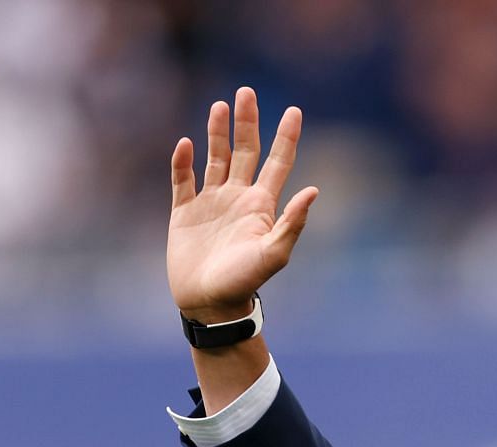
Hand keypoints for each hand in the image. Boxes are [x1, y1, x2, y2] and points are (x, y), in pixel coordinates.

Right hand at [168, 87, 317, 321]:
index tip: (294, 110)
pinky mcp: (184, 213)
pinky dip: (183, 162)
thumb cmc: (244, 283)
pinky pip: (182, 180)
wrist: (209, 304)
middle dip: (247, 122)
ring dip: (217, 133)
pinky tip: (186, 144)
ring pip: (215, 159)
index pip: (278, 162)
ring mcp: (211, 203)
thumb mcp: (273, 254)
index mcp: (261, 205)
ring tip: (220, 106)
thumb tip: (314, 191)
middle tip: (246, 92)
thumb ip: (292, 223)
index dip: (286, 136)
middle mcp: (238, 198)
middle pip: (245, 151)